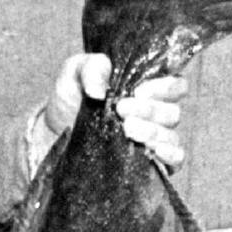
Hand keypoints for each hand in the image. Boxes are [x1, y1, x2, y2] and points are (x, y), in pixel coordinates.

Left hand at [45, 53, 187, 170]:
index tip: (138, 91)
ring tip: (127, 129)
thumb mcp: (73, 75)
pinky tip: (155, 150)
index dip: (164, 87)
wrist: (55, 135)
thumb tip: (99, 89)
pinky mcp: (150, 164)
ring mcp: (153, 140)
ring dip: (152, 131)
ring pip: (171, 135)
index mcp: (147, 90)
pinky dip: (171, 155)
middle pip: (172, 112)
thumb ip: (90, 68)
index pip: (176, 85)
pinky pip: (176, 160)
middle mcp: (155, 115)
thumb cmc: (70, 101)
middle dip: (149, 110)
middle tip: (121, 110)